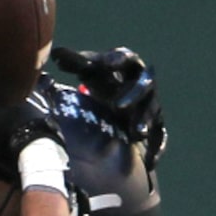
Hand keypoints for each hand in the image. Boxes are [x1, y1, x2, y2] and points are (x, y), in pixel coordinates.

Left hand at [51, 45, 165, 166]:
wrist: (121, 105)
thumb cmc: (104, 84)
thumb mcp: (91, 73)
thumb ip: (76, 63)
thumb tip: (56, 53)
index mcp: (128, 68)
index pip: (127, 59)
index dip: (119, 59)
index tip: (109, 62)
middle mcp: (143, 85)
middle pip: (144, 85)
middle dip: (133, 95)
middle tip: (117, 107)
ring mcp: (150, 106)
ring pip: (152, 112)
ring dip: (144, 122)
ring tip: (136, 134)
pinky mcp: (155, 127)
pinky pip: (159, 137)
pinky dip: (156, 149)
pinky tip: (150, 162)